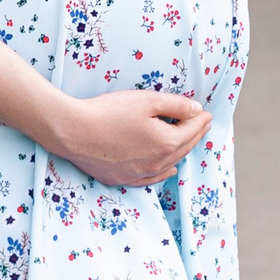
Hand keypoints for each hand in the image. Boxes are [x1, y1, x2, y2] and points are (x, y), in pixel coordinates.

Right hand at [43, 88, 211, 187]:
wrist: (74, 132)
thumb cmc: (109, 112)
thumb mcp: (146, 101)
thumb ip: (175, 105)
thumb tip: (197, 110)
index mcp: (166, 143)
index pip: (191, 130)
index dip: (200, 119)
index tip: (206, 113)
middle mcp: (157, 163)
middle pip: (183, 148)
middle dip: (195, 134)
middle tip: (202, 123)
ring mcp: (140, 173)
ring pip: (170, 164)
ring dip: (182, 151)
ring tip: (189, 140)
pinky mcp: (123, 178)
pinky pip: (152, 178)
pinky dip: (164, 172)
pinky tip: (169, 170)